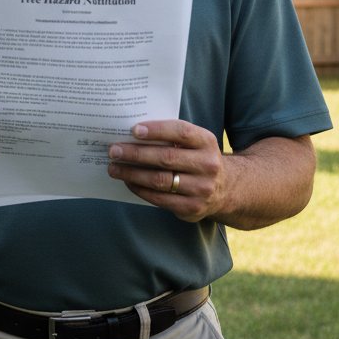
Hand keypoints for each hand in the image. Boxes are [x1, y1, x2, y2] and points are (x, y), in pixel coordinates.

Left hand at [106, 120, 224, 221]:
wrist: (224, 189)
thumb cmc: (195, 157)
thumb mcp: (193, 142)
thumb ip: (170, 135)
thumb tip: (131, 133)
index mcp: (207, 142)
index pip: (181, 132)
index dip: (157, 130)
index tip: (134, 130)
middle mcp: (208, 165)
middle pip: (166, 158)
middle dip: (136, 154)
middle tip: (114, 150)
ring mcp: (202, 189)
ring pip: (160, 181)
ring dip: (132, 173)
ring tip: (114, 168)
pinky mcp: (193, 208)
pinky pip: (160, 199)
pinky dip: (140, 189)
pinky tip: (128, 181)